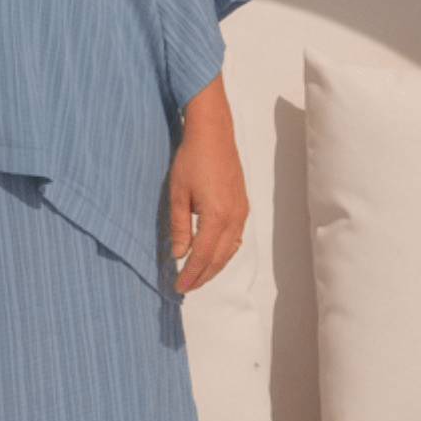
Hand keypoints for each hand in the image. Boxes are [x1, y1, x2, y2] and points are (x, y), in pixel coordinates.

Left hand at [169, 75, 247, 294]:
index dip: (190, 275)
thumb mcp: (178, 194)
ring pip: (229, 251)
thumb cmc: (193, 158)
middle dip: (202, 276)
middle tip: (186, 287)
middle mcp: (234, 218)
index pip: (202, 257)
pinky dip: (223, 252)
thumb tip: (179, 254)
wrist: (213, 133)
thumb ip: (179, 227)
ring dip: (213, 266)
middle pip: (218, 259)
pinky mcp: (242, 206)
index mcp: (217, 217)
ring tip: (197, 276)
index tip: (178, 287)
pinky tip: (212, 255)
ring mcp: (241, 213)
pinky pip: (235, 238)